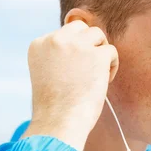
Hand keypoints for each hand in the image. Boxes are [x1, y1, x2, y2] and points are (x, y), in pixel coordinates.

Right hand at [23, 20, 118, 150]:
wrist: (59, 123)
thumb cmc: (55, 107)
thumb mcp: (48, 73)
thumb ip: (59, 55)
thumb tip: (85, 43)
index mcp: (39, 44)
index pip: (62, 34)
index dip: (72, 51)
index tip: (71, 72)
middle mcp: (55, 40)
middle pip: (80, 27)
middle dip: (88, 43)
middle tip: (90, 66)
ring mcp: (77, 45)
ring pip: (97, 34)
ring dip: (100, 52)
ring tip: (96, 74)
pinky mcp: (97, 54)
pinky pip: (111, 51)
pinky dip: (112, 65)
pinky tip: (103, 81)